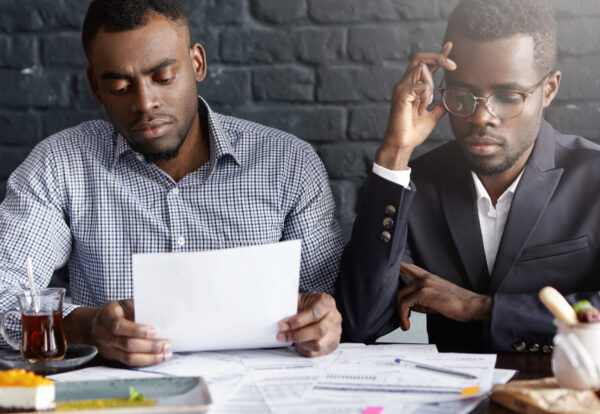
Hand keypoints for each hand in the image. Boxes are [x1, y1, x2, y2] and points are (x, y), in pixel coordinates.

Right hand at [65, 300, 171, 365]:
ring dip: (150, 357)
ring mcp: (105, 348)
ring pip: (128, 357)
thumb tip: (160, 316)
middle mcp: (102, 333)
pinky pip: (129, 363)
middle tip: (167, 344)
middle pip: (126, 344)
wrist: (98, 321)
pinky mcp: (111, 357)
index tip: (154, 331)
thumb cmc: (118, 310)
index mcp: (106, 316)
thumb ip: (138, 309)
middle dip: (149, 346)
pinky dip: (145, 361)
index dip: (137, 330)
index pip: (118, 326)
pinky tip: (158, 357)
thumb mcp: (126, 303)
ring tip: (166, 353)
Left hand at [277, 293, 341, 356]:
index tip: (281, 325)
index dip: (297, 321)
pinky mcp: (332, 344)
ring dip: (300, 344)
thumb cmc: (307, 305)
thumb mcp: (300, 299)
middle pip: (319, 330)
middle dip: (297, 335)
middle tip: (281, 336)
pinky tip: (297, 344)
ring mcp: (335, 332)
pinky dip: (303, 350)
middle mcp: (334, 317)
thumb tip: (274, 311)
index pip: (314, 313)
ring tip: (289, 338)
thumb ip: (290, 305)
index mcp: (327, 303)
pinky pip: (316, 353)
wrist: (319, 311)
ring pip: (318, 344)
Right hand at [376, 42, 456, 169]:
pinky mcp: (401, 94)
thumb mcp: (432, 116)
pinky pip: (420, 85)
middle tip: (453, 66)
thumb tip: (450, 99)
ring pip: (422, 69)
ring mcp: (401, 88)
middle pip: (420, 58)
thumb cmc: (413, 132)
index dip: (438, 55)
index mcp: (412, 87)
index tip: (450, 46)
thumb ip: (440, 106)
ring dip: (430, 84)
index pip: (425, 64)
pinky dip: (426, 96)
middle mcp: (405, 84)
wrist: (402, 144)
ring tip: (426, 104)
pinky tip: (421, 108)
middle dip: (438, 57)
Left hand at [396, 263, 491, 329]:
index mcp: (428, 277)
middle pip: (399, 274)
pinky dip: (403, 316)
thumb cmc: (457, 304)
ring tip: (404, 323)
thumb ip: (421, 300)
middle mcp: (424, 277)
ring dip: (399, 311)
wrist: (472, 306)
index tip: (386, 278)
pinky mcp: (424, 293)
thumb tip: (408, 307)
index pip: (407, 267)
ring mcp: (424, 283)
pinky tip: (406, 325)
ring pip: (400, 294)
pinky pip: (405, 304)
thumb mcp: (435, 300)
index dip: (395, 269)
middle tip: (391, 305)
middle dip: (389, 287)